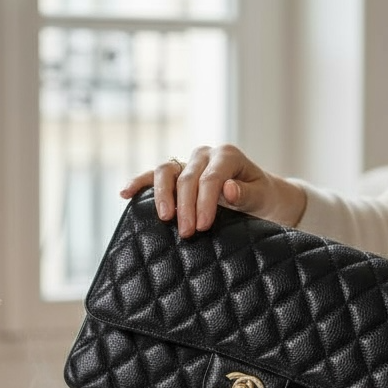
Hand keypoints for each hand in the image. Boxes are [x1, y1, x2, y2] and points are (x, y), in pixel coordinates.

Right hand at [120, 144, 306, 237]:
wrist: (260, 194)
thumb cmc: (263, 196)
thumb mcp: (262, 197)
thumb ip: (247, 194)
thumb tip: (228, 188)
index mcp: (228, 155)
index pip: (211, 178)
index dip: (205, 202)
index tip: (203, 226)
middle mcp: (205, 154)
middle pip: (188, 177)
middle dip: (186, 206)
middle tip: (187, 233)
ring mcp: (188, 161)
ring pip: (166, 171)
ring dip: (162, 195)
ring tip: (165, 217)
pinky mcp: (176, 172)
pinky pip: (154, 175)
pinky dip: (139, 182)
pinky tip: (125, 193)